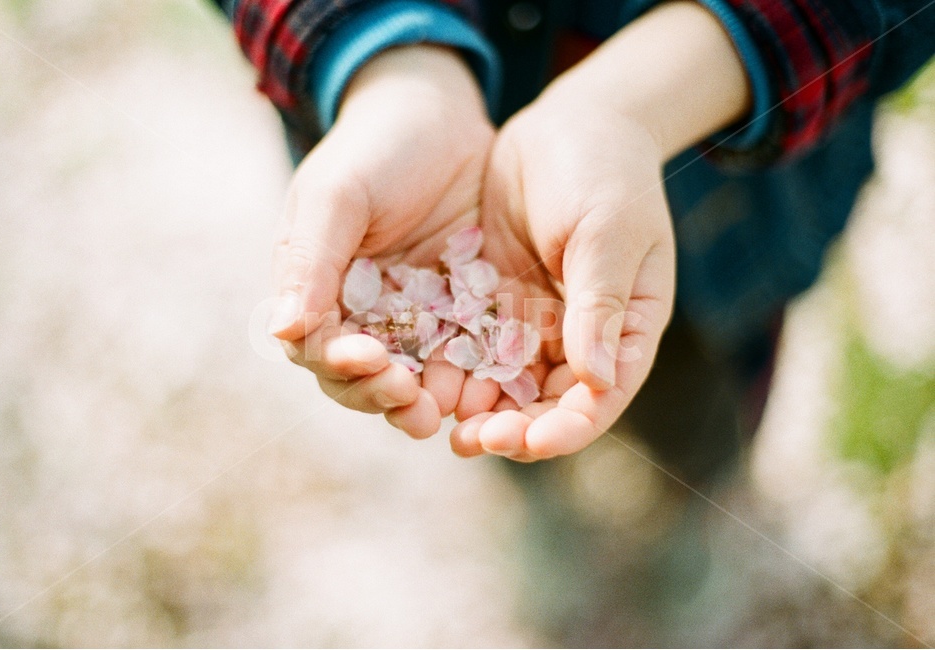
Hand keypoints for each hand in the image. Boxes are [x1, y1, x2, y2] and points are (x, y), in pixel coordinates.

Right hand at [268, 45, 495, 437]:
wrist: (438, 116)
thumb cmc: (374, 148)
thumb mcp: (337, 195)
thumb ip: (311, 260)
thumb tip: (283, 330)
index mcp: (317, 291)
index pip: (317, 347)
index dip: (338, 363)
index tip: (367, 360)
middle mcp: (360, 315)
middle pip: (360, 377)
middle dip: (381, 394)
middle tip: (411, 401)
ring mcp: (411, 319)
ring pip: (411, 378)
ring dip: (424, 401)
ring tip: (446, 413)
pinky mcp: (458, 316)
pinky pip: (461, 357)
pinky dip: (469, 379)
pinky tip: (489, 390)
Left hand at [449, 1, 751, 459]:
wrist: (570, 123)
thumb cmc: (606, 172)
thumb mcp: (608, 233)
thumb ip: (600, 305)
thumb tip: (597, 381)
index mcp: (627, 330)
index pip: (600, 399)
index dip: (566, 429)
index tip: (529, 443)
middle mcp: (582, 337)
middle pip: (548, 404)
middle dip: (513, 430)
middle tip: (471, 440)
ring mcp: (536, 322)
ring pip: (505, 384)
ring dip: (475, 407)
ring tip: (439, 419)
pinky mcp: (497, 302)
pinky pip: (472, 346)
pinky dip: (451, 368)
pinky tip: (421, 378)